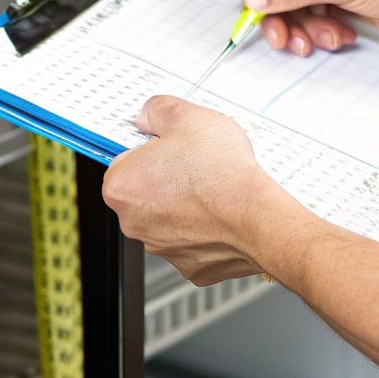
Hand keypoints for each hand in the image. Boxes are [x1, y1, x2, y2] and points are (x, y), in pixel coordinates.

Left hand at [102, 96, 299, 285]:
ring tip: (213, 187)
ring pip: (169, 217)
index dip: (152, 149)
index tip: (171, 147)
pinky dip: (206, 228)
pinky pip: (194, 241)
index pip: (126, 160)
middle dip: (167, 178)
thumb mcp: (187, 117)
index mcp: (121, 186)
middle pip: (146, 191)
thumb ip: (157, 110)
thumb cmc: (221, 173)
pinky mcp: (190, 267)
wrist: (258, 217)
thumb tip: (147, 114)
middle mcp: (133, 222)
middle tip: (195, 164)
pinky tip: (222, 212)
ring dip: (186, 204)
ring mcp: (161, 247)